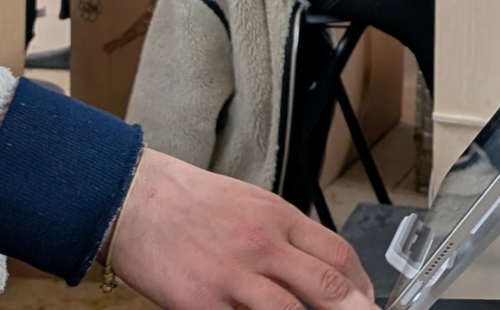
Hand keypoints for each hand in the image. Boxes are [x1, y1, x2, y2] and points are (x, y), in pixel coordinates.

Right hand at [108, 149, 375, 309]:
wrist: (134, 199)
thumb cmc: (189, 202)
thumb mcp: (250, 204)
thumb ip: (285, 235)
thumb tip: (316, 266)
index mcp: (278, 217)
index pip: (339, 254)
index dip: (361, 285)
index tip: (365, 300)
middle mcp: (263, 246)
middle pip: (328, 287)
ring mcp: (234, 277)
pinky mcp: (202, 303)